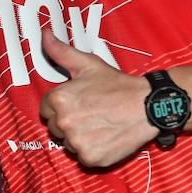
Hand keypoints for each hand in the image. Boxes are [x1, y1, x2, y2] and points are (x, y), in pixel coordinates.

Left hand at [37, 29, 157, 167]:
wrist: (147, 106)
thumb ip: (60, 51)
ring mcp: (77, 142)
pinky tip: (104, 137)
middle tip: (91, 113)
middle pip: (55, 127)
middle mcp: (63, 123)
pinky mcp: (91, 158)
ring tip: (99, 124)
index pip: (45, 109)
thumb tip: (44, 33)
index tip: (78, 103)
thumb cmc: (117, 85)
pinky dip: (91, 150)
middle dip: (68, 121)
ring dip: (79, 136)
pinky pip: (82, 156)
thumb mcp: (87, 64)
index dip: (61, 106)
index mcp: (58, 100)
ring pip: (68, 143)